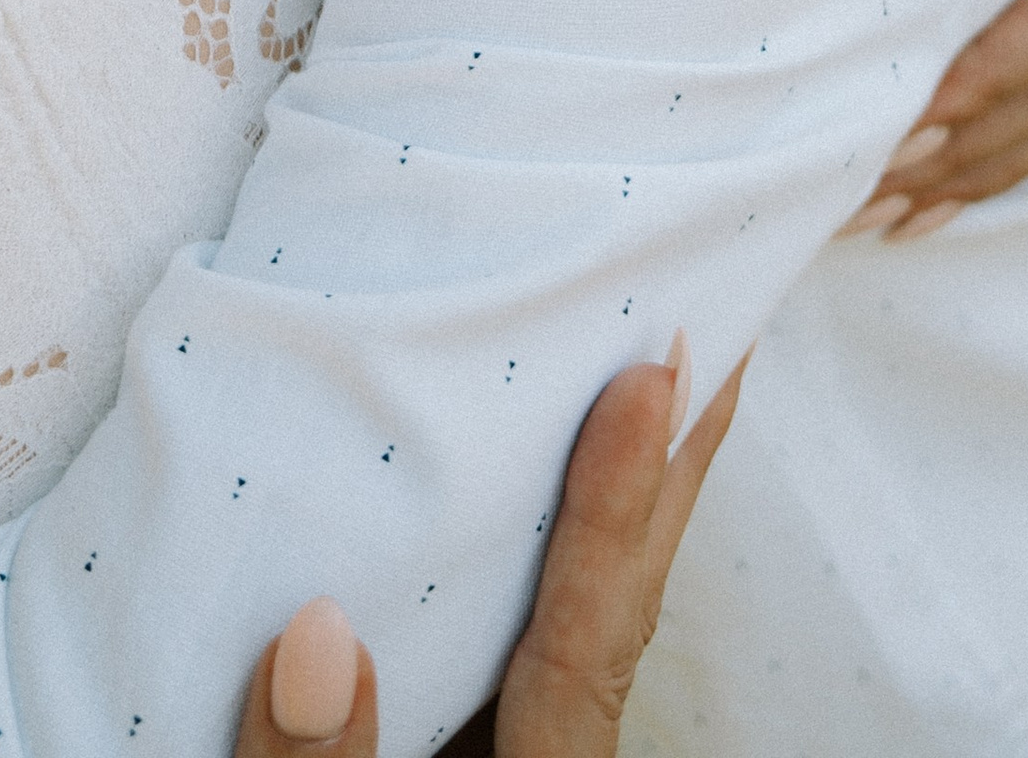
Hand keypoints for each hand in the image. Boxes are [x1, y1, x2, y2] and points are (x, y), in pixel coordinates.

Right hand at [235, 348, 743, 757]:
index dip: (617, 511)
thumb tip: (318, 633)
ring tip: (639, 356)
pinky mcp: (461, 753)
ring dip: (608, 497)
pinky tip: (507, 477)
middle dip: (669, 473)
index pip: (581, 653)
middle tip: (710, 313)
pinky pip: (512, 646)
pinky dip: (532, 551)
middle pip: (616, 618)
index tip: (653, 373)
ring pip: (570, 625)